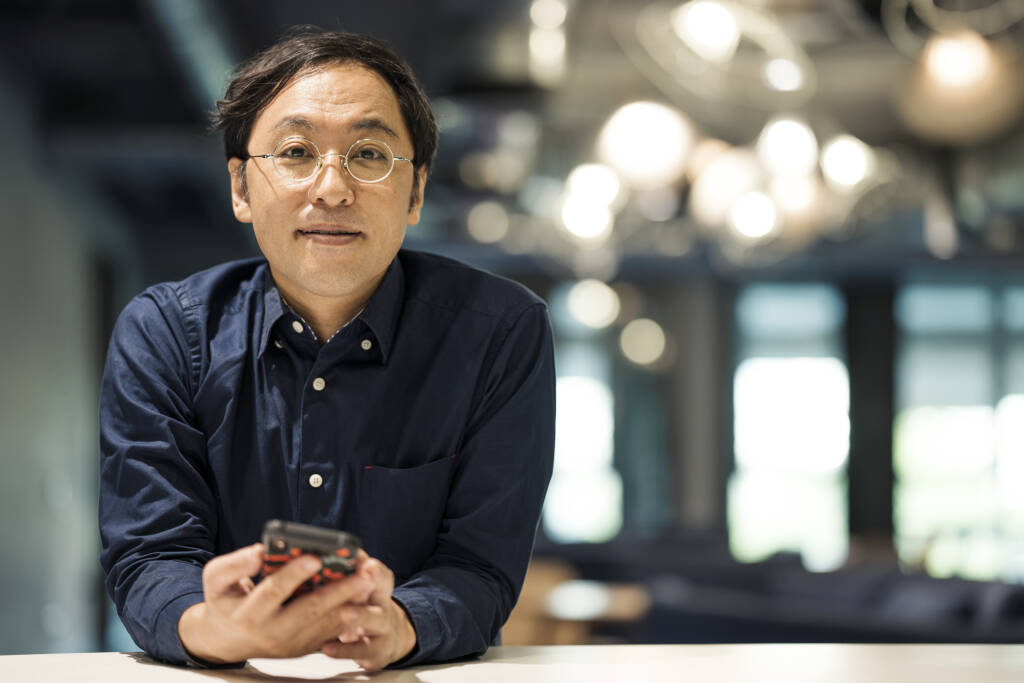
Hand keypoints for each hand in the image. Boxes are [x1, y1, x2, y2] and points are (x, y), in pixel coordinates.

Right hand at [178, 543, 373, 663]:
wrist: (226, 641)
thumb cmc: (224, 602)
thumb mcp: (216, 581)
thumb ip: (233, 565)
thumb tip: (259, 552)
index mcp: (248, 613)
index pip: (274, 591)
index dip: (294, 574)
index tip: (314, 557)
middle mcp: (271, 632)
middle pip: (309, 610)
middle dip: (338, 591)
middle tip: (363, 574)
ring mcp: (290, 644)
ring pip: (325, 623)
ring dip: (350, 603)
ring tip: (369, 582)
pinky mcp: (303, 649)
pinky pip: (329, 632)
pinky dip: (348, 615)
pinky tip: (363, 598)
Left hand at [321, 551, 416, 670]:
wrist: (387, 639)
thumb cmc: (364, 608)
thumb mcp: (361, 590)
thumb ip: (346, 574)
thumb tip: (320, 554)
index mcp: (378, 586)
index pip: (379, 570)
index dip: (372, 566)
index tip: (364, 561)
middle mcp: (383, 604)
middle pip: (381, 591)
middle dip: (369, 582)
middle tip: (361, 574)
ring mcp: (383, 628)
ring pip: (375, 620)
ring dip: (360, 615)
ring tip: (344, 611)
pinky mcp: (377, 650)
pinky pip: (363, 650)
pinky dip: (345, 649)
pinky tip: (328, 647)